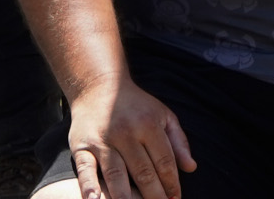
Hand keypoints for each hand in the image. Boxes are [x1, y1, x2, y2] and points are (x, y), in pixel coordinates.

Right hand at [70, 77, 194, 198]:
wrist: (97, 87)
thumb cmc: (136, 107)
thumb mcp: (162, 115)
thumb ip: (178, 142)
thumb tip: (191, 168)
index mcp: (148, 124)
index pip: (164, 161)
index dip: (171, 183)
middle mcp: (126, 132)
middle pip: (143, 172)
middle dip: (154, 196)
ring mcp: (103, 140)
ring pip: (116, 174)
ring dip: (126, 198)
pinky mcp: (81, 146)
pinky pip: (85, 170)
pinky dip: (89, 187)